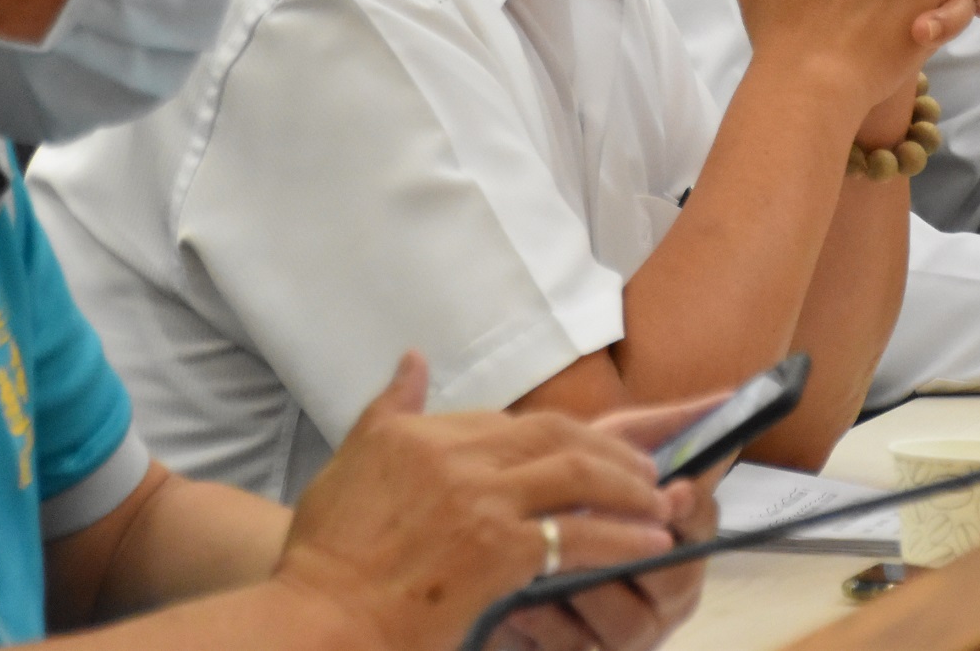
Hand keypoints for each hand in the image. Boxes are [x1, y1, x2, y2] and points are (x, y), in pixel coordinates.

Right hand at [277, 354, 683, 649]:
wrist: (320, 620)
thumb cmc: (329, 554)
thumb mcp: (353, 461)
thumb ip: (389, 407)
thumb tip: (412, 358)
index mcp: (426, 433)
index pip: (514, 421)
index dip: (564, 433)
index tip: (594, 448)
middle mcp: (460, 456)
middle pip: (556, 434)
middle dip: (609, 449)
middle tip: (645, 467)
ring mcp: (484, 501)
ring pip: (577, 474)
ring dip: (628, 485)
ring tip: (658, 500)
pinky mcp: (501, 550)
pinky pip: (580, 535)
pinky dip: (624, 536)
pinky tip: (651, 542)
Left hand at [503, 396, 724, 650]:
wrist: (496, 542)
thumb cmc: (569, 492)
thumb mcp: (610, 450)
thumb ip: (665, 426)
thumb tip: (729, 393)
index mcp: (681, 542)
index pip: (705, 527)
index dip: (693, 511)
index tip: (670, 492)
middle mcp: (666, 593)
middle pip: (675, 580)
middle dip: (635, 550)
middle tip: (591, 522)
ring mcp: (628, 631)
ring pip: (628, 623)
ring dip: (587, 587)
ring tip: (546, 557)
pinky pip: (578, 648)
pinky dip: (548, 621)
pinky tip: (517, 596)